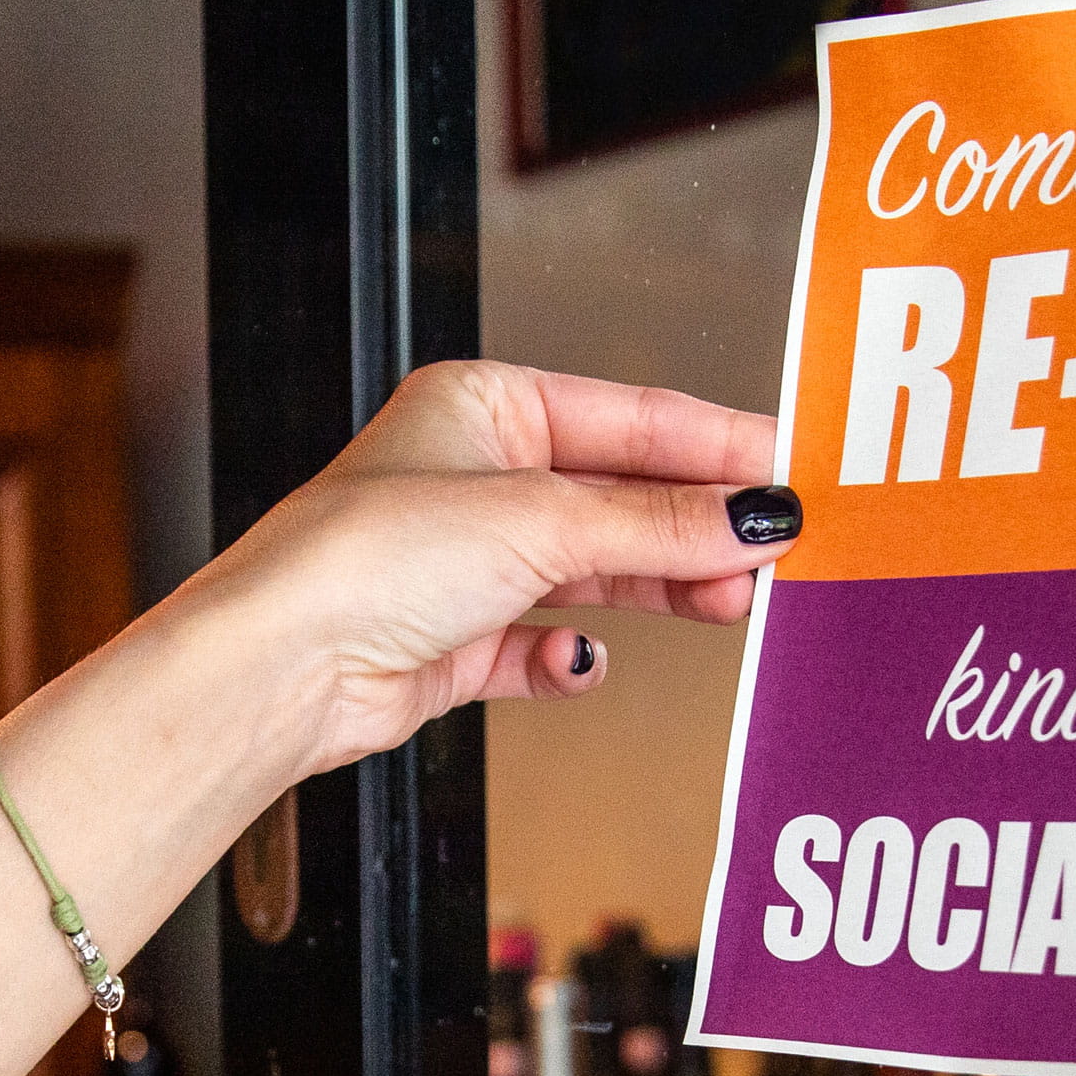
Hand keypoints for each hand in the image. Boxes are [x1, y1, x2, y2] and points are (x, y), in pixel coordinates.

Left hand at [163, 361, 798, 780]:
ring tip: (726, 606)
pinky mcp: (450, 642)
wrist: (278, 669)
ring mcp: (462, 562)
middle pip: (619, 497)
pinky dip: (568, 658)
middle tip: (773, 555)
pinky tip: (582, 665)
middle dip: (695, 528)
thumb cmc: (366, 559)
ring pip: (591, 570)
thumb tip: (756, 513)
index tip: (796, 469)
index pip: (631, 417)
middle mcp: (472, 476)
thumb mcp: (540, 521)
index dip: (719, 446)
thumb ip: (656, 521)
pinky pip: (538, 646)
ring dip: (657, 589)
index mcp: (483, 406)